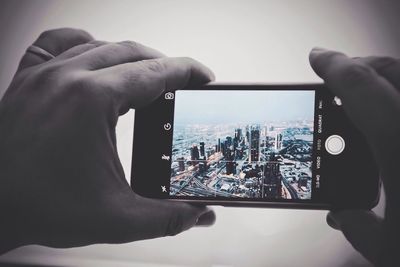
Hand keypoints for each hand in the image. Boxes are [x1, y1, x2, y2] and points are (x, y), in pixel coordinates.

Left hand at [0, 28, 215, 252]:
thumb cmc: (38, 207)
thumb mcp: (116, 219)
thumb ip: (167, 218)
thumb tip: (199, 214)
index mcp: (92, 100)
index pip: (156, 72)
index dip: (187, 72)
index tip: (203, 77)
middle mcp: (67, 78)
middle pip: (132, 53)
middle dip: (165, 65)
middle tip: (182, 82)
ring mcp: (44, 75)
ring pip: (100, 46)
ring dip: (131, 57)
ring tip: (148, 75)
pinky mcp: (27, 80)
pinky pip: (57, 43)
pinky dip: (83, 43)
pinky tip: (92, 54)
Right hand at [309, 48, 399, 265]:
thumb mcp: (393, 252)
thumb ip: (359, 228)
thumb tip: (345, 216)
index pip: (361, 86)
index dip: (333, 66)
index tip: (318, 58)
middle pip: (393, 71)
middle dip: (360, 66)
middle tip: (338, 76)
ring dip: (384, 83)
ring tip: (364, 102)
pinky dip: (399, 104)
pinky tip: (392, 128)